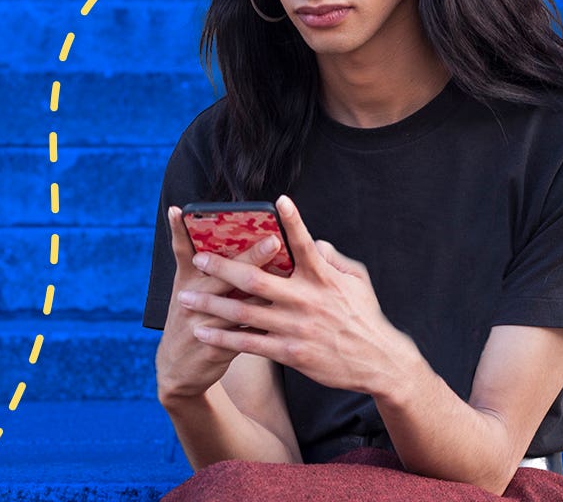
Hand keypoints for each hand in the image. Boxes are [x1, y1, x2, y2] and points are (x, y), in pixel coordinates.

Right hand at [154, 205, 280, 404]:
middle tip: (274, 240)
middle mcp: (190, 297)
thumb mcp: (190, 292)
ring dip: (265, 291)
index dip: (179, 229)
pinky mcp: (215, 346)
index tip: (181, 210)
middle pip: (220, 272)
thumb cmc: (192, 320)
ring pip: (237, 302)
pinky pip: (246, 332)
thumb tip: (244, 240)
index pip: (182, 249)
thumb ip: (211, 268)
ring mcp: (202, 323)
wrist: (177, 369)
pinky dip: (265, 323)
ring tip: (288, 279)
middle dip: (249, 256)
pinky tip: (286, 316)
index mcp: (185, 280)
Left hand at [176, 195, 419, 396]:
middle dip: (222, 267)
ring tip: (185, 298)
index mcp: (323, 278)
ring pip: (244, 312)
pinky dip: (223, 337)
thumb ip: (333, 258)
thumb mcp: (357, 280)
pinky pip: (249, 343)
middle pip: (255, 278)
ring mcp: (295, 327)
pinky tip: (202, 331)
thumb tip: (314, 242)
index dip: (293, 221)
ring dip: (211, 304)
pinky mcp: (290, 352)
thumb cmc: (364, 316)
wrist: (378, 362)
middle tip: (197, 259)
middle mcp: (306, 299)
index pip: (305, 244)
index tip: (279, 200)